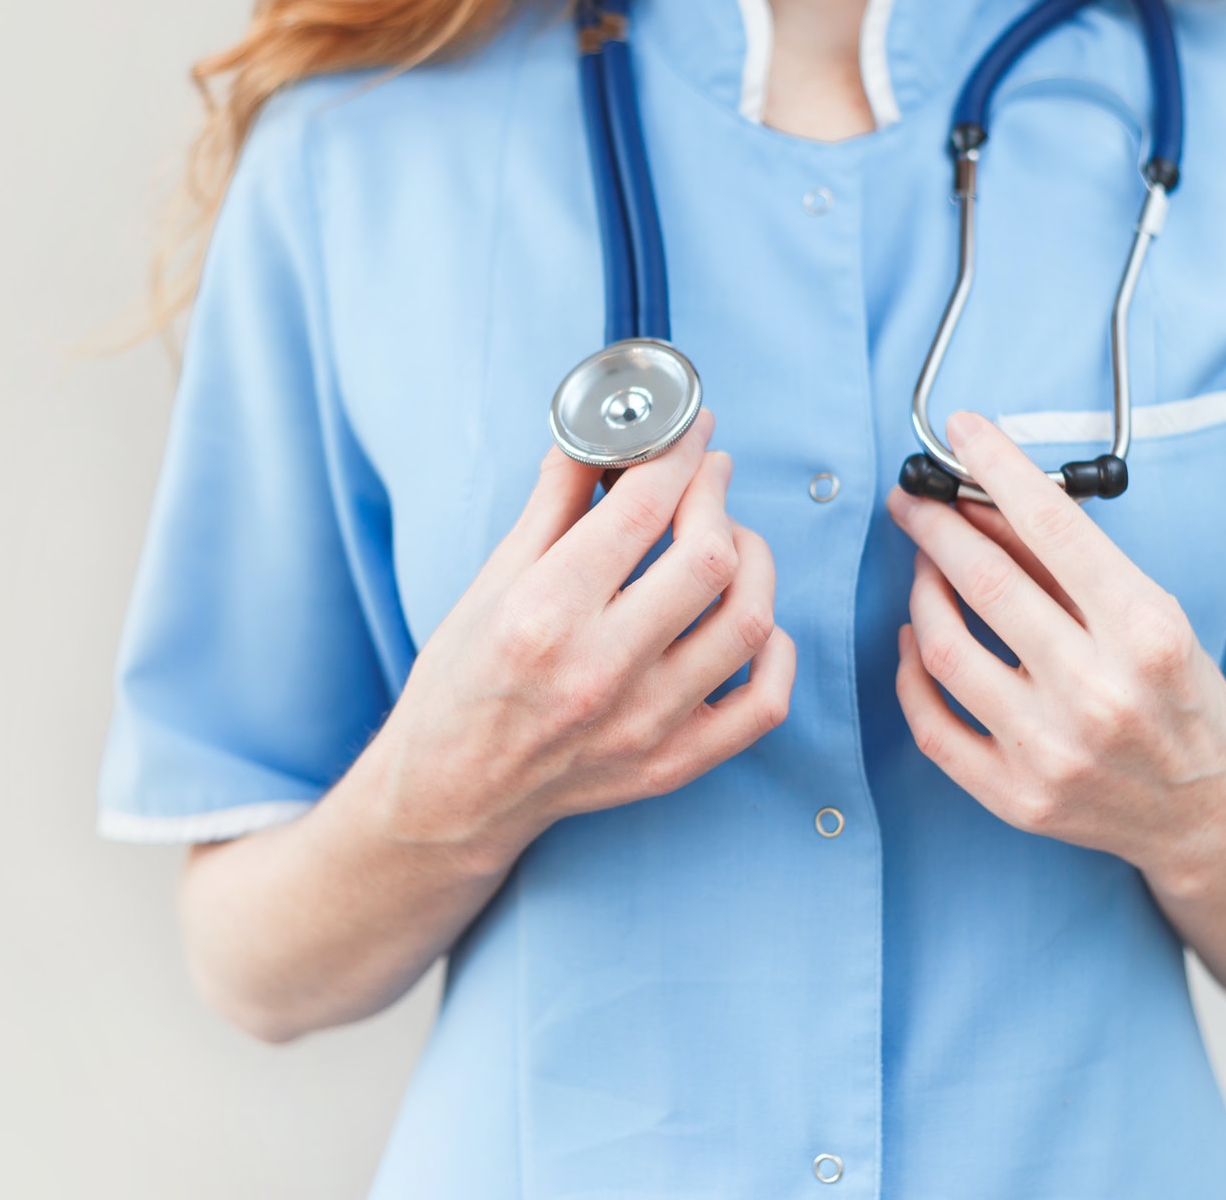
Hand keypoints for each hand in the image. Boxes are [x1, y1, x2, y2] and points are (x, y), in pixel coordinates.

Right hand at [366, 410, 795, 870]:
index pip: (642, 510)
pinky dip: (775, 651)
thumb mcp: (489, 582)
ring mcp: (643, 726)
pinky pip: (764, 704)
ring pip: (748, 622)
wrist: (450, 795)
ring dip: (753, 561)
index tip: (691, 429)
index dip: (679, 453)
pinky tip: (752, 621)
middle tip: (707, 474)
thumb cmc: (461, 683)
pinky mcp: (671, 765)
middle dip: (717, 495)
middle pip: (708, 558)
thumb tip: (600, 436)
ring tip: (729, 539)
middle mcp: (598, 671)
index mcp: (543, 615)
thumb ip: (551, 505)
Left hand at [886, 411, 1225, 887]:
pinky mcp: (1017, 797)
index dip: (995, 466)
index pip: (1051, 527)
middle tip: (911, 500)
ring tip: (924, 568)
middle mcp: (1098, 692)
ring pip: (941, 648)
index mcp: (1146, 633)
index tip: (960, 429)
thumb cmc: (1182, 699)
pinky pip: (929, 724)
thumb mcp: (1152, 614)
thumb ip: (1069, 562)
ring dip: (920, 591)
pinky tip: (914, 638)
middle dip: (933, 526)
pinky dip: (908, 671)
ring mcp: (1052, 751)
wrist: (1211, 816)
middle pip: (983, 582)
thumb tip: (985, 498)